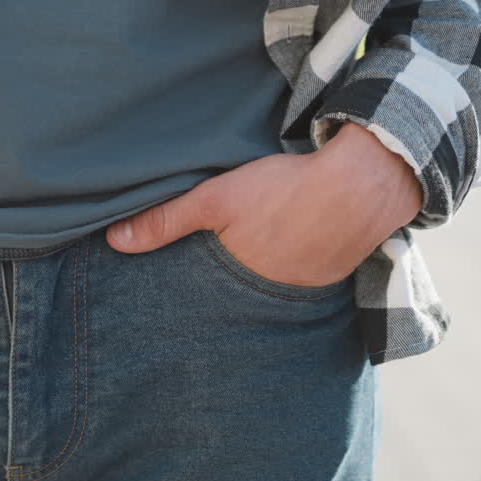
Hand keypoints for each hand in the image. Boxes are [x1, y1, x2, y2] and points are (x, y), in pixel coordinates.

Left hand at [105, 122, 421, 286]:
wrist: (366, 181)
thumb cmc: (287, 189)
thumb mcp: (217, 199)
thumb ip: (166, 220)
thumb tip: (114, 242)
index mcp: (241, 282)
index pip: (203, 299)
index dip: (189, 293)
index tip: (173, 293)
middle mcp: (274, 296)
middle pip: (236, 296)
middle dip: (220, 290)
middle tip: (208, 275)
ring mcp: (308, 288)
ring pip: (269, 286)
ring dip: (258, 275)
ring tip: (247, 257)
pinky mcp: (333, 273)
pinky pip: (301, 276)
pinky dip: (291, 264)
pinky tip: (288, 244)